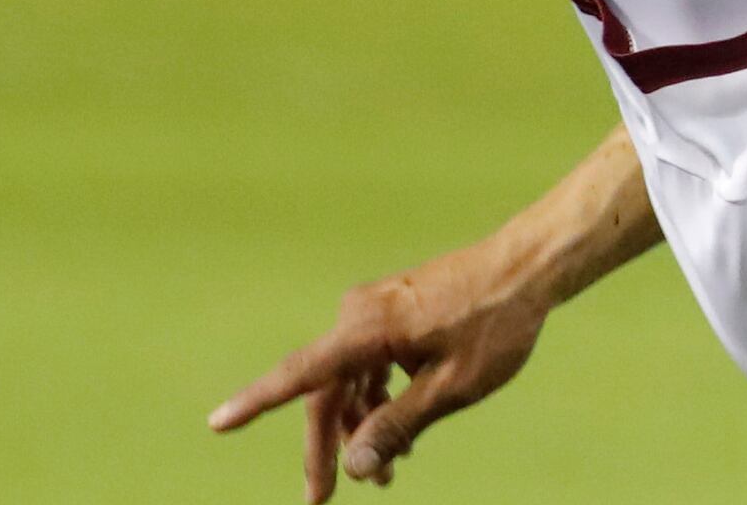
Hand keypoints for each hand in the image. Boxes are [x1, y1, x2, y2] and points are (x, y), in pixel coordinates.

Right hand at [209, 235, 556, 499]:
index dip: (256, 403)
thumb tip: (355, 466)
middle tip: (321, 498)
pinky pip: (369, 365)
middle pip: (325, 391)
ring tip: (385, 477)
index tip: (216, 423)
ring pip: (348, 382)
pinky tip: (399, 437)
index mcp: (367, 329)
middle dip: (326, 447)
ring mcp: (375, 311)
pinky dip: (377, 401)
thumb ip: (399, 426)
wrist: (530, 266)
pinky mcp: (393, 313)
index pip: (300, 375)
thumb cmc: (497, 323)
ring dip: (359, 428)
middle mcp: (359, 315)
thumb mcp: (452, 387)